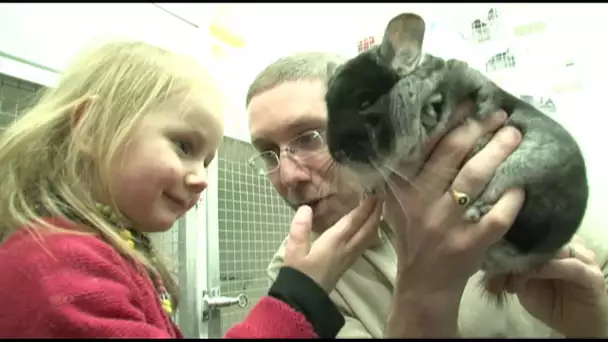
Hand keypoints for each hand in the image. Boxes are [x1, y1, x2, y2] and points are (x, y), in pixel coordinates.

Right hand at [283, 197, 382, 292]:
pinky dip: (370, 234)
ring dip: (375, 223)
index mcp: (334, 243)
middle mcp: (346, 249)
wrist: (303, 301)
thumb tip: (306, 208)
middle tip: (381, 197)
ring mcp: (349, 258)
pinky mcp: (347, 264)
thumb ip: (300, 229)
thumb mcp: (294, 251)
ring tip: (378, 211)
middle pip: (367, 229)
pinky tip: (369, 231)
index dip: (365, 207)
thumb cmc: (298, 274)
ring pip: (369, 238)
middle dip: (375, 213)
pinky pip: (364, 245)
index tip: (374, 194)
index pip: (354, 221)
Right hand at [384, 108, 523, 294]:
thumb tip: (433, 127)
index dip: (450, 120)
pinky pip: (497, 214)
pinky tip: (521, 185)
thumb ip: (407, 171)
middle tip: (499, 116)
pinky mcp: (469, 243)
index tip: (469, 102)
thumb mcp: (399, 202)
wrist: (423, 281)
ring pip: (475, 178)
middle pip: (452, 154)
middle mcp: (420, 202)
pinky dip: (512, 197)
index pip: (424, 144)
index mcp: (401, 188)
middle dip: (479, 128)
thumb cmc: (412, 233)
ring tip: (513, 136)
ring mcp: (446, 224)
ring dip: (498, 152)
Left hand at [486, 235, 607, 337]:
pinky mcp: (591, 275)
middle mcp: (570, 245)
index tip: (488, 245)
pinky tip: (529, 274)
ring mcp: (583, 258)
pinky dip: (546, 268)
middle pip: (540, 236)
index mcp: (553, 242)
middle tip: (495, 260)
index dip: (508, 237)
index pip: (530, 229)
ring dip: (529, 259)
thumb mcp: (522, 283)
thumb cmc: (548, 300)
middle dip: (516, 248)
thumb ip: (511, 268)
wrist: (575, 324)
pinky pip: (569, 266)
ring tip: (510, 273)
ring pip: (554, 248)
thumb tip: (491, 258)